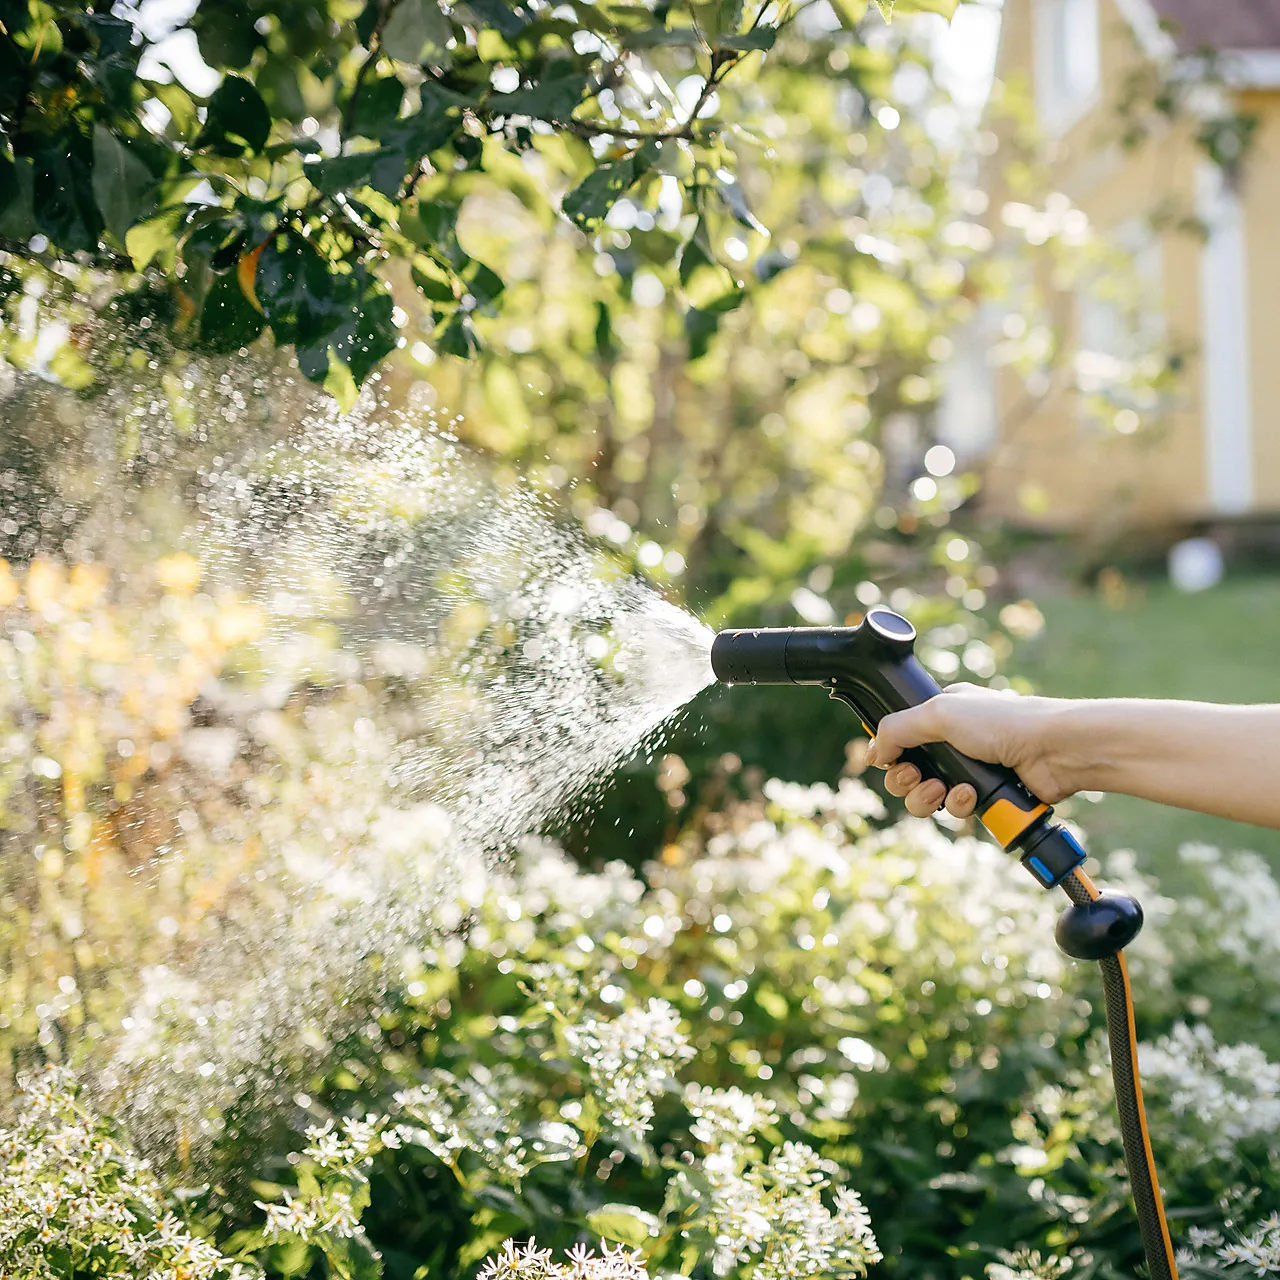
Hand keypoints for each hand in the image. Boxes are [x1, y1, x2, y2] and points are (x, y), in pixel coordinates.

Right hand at [865, 683, 1075, 817]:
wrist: (1053, 750)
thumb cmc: (1004, 722)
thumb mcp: (939, 713)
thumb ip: (896, 729)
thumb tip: (873, 752)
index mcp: (940, 715)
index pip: (900, 738)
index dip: (890, 754)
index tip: (892, 760)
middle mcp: (951, 743)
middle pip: (906, 773)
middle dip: (905, 781)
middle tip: (915, 777)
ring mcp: (968, 771)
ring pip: (927, 797)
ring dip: (928, 797)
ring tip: (942, 791)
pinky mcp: (984, 797)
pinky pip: (955, 811)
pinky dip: (959, 805)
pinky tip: (971, 795)